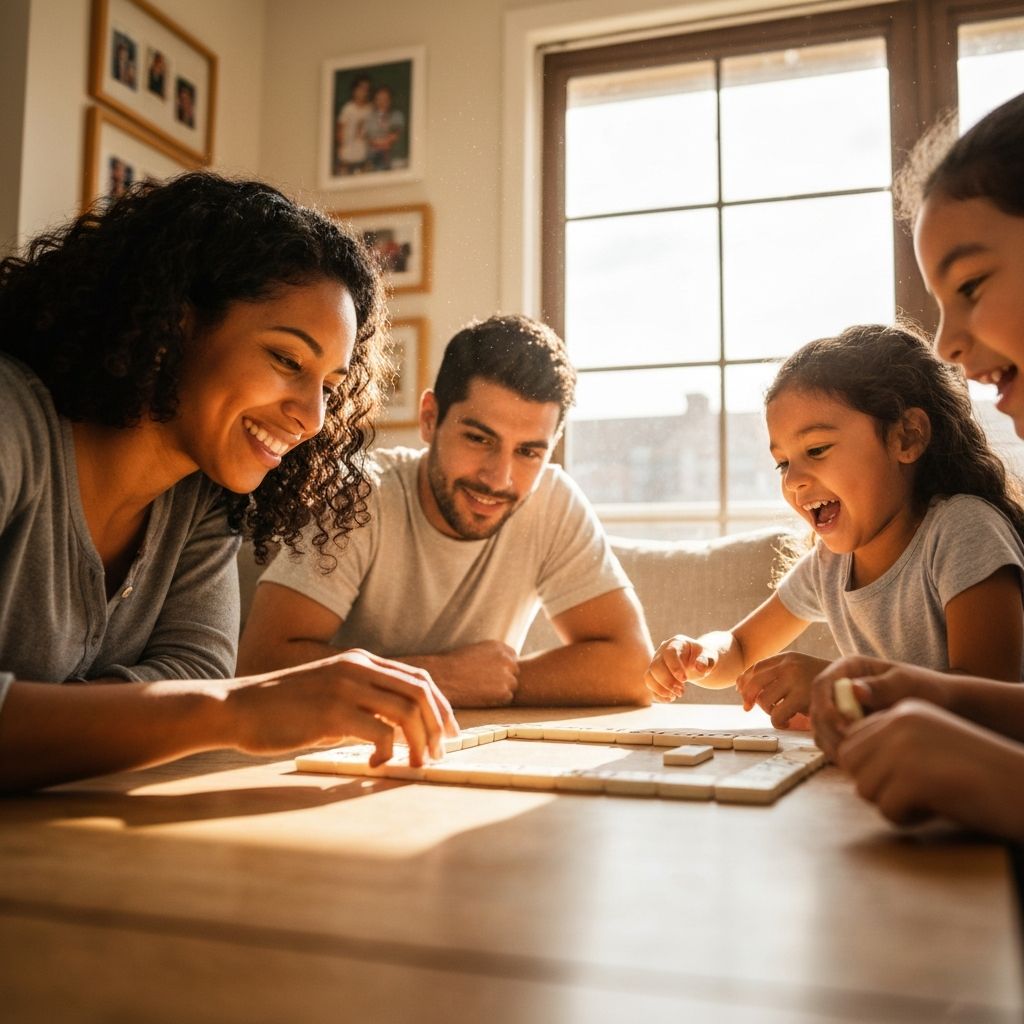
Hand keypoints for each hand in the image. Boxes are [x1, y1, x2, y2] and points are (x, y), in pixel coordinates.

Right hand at [228, 649, 457, 765]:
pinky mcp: (331, 712)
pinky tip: (377, 765)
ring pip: (406, 712)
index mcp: (360, 661)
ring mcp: (345, 687)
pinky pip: (379, 732)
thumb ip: (361, 704)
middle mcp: (357, 668)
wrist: (236, 708)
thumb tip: (394, 732)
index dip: (441, 707)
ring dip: (419, 742)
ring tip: (415, 764)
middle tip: (438, 754)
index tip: (449, 733)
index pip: (418, 679)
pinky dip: (388, 753)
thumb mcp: (329, 694)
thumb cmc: (281, 708)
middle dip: (438, 726)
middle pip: (420, 693)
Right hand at [404, 641, 519, 707]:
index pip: (512, 658)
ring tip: (481, 690)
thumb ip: (493, 655)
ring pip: (511, 686)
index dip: (502, 668)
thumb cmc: (454, 664)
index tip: (490, 673)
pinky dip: (497, 700)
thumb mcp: (477, 650)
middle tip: (485, 684)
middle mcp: (506, 659)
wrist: (443, 677)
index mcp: (499, 647)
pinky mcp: (504, 692)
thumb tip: (503, 664)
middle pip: (514, 672)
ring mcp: (507, 675)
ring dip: (501, 690)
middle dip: (504, 678)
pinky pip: (507, 698)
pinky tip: (481, 696)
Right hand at [644, 635, 714, 701]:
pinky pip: (650, 685)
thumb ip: (706, 661)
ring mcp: (656, 663)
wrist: (697, 661)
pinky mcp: (654, 674)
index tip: (684, 680)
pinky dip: (658, 695)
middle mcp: (662, 652)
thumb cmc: (703, 658)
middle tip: (682, 691)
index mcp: (676, 643)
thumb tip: (699, 667)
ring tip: (676, 695)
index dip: (674, 667)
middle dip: (668, 682)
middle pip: (655, 666)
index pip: (669, 653)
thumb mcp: (709, 657)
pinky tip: (671, 699)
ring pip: (649, 676)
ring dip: (662, 689)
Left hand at [735, 652, 828, 727]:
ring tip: (782, 713)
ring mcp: (795, 680)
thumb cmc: (826, 682)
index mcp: (788, 657)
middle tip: (748, 708)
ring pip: (764, 700)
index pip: (756, 668)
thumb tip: (741, 685)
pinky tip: (789, 722)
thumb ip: (778, 674)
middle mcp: (789, 665)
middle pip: (754, 682)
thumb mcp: (802, 670)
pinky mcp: (802, 697)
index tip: (742, 692)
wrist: (856, 684)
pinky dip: (779, 722)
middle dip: (747, 696)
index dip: (745, 681)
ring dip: (769, 711)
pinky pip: (776, 715)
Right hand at [810, 656, 950, 760]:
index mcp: (849, 669)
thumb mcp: (906, 683)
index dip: (826, 707)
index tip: (846, 727)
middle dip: (828, 731)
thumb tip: (855, 690)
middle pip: (816, 709)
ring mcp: (840, 708)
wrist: (941, 705)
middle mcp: (839, 687)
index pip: (821, 685)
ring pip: (820, 728)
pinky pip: (831, 741)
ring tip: (856, 757)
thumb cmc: (925, 688)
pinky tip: (859, 760)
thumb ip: (881, 686)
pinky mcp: (845, 727)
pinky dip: (839, 752)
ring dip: (831, 744)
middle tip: (849, 749)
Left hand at [837, 699, 1023, 839]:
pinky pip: (886, 809)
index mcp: (904, 711)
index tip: (903, 779)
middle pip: (851, 764)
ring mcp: (905, 747)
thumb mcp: (931, 745)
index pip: (853, 741)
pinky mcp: (914, 777)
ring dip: (893, 803)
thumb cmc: (980, 773)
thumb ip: (893, 745)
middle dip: (876, 786)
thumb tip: (846, 761)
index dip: (870, 769)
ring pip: (864, 788)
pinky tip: (939, 808)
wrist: (1023, 786)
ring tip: (930, 798)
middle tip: (915, 792)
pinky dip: (908, 819)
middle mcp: (900, 722)